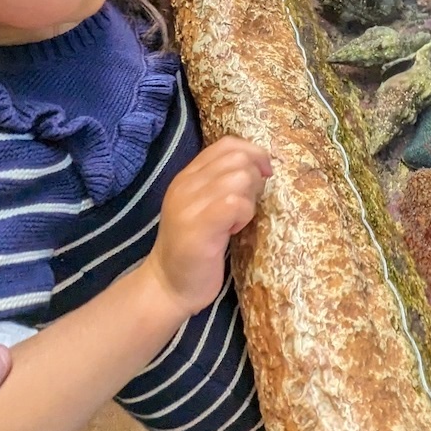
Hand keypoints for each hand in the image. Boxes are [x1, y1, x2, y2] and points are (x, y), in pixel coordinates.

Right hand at [146, 136, 270, 315]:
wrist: (168, 286)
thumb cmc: (195, 249)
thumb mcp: (204, 207)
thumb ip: (222, 183)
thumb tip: (261, 166)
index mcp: (188, 176)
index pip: (227, 144)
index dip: (253, 154)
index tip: (262, 178)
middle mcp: (186, 184)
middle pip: (238, 158)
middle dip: (254, 179)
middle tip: (246, 206)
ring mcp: (190, 203)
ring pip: (240, 177)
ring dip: (250, 199)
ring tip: (237, 220)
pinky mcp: (199, 225)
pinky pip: (236, 202)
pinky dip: (244, 214)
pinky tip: (234, 230)